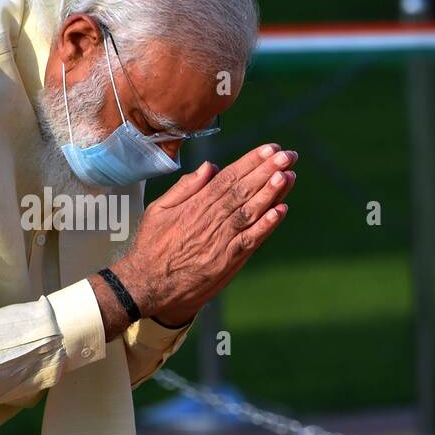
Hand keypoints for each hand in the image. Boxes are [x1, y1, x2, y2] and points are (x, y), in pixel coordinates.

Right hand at [111, 144, 296, 325]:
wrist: (146, 285)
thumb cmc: (151, 246)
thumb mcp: (158, 209)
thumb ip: (185, 187)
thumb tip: (210, 167)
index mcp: (195, 205)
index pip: (228, 178)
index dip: (250, 162)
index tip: (269, 149)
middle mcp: (209, 220)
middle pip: (243, 191)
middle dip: (267, 171)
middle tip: (287, 155)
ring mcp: (219, 241)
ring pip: (249, 212)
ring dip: (271, 193)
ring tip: (287, 175)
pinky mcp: (225, 262)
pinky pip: (249, 240)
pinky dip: (266, 226)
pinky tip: (280, 211)